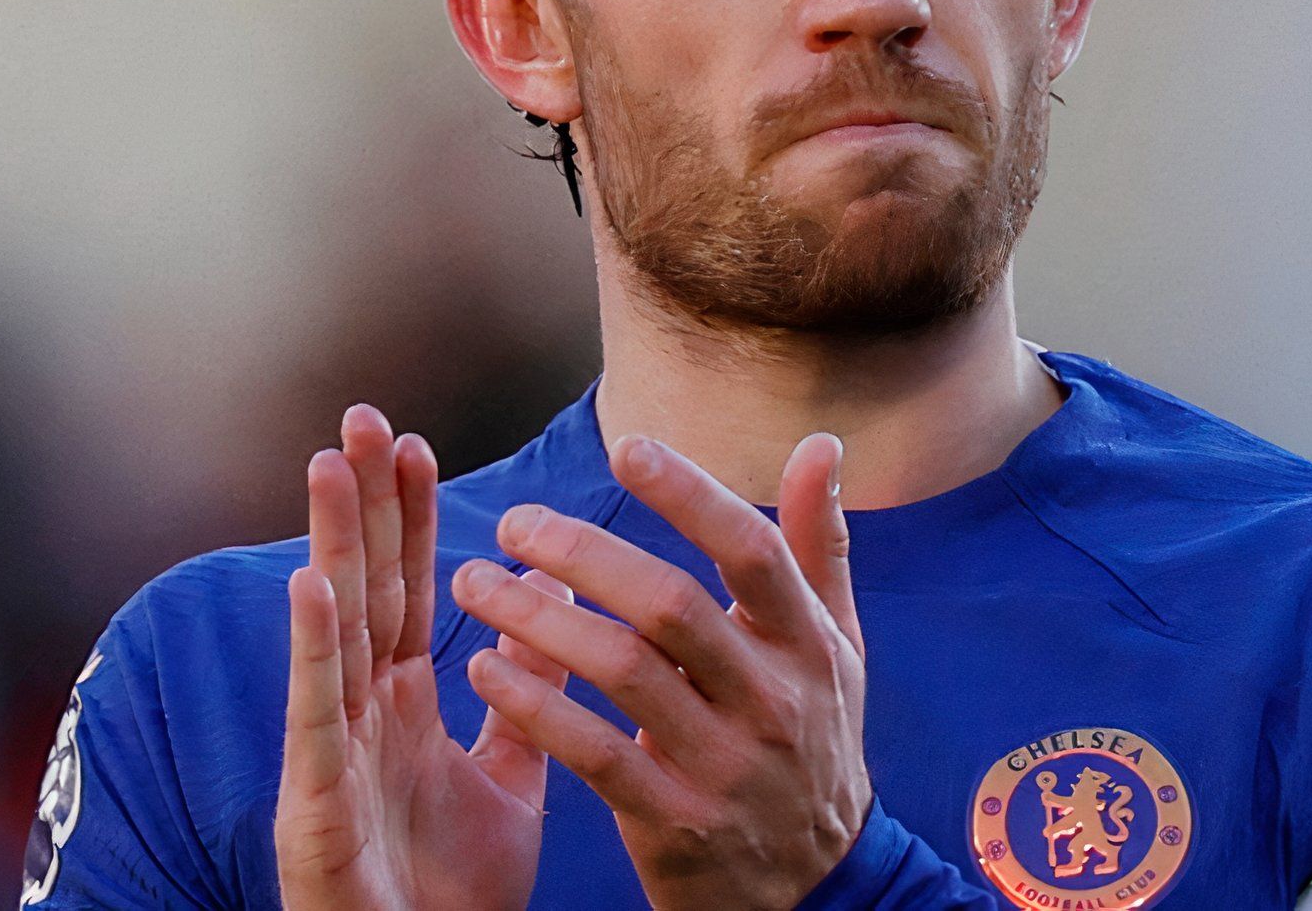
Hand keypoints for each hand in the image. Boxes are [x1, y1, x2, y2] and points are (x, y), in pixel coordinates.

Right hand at [276, 405, 572, 910]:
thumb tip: (551, 610)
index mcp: (400, 710)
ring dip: (331, 544)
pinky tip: (312, 582)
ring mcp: (330, 755)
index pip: (406, 592)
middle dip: (362, 504)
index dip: (408, 519)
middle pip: (363, 590)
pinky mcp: (314, 804)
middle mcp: (357, 718)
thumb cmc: (450, 896)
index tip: (416, 442)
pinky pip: (317, 715)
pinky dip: (313, 648)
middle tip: (364, 416)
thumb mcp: (506, 786)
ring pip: (332, 632)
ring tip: (330, 462)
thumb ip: (523, 701)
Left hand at [452, 432, 868, 910]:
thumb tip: (820, 444)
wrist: (816, 888)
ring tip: (476, 584)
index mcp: (808, 646)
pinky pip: (593, 754)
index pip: (752, 551)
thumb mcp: (834, 649)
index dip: (690, 495)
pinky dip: (535, 706)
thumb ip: (819, 547)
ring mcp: (724, 766)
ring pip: (622, 674)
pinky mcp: (676, 823)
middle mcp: (772, 701)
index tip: (625, 449)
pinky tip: (486, 668)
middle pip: (672, 607)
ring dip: (538, 622)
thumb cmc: (810, 742)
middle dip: (583, 555)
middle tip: (515, 524)